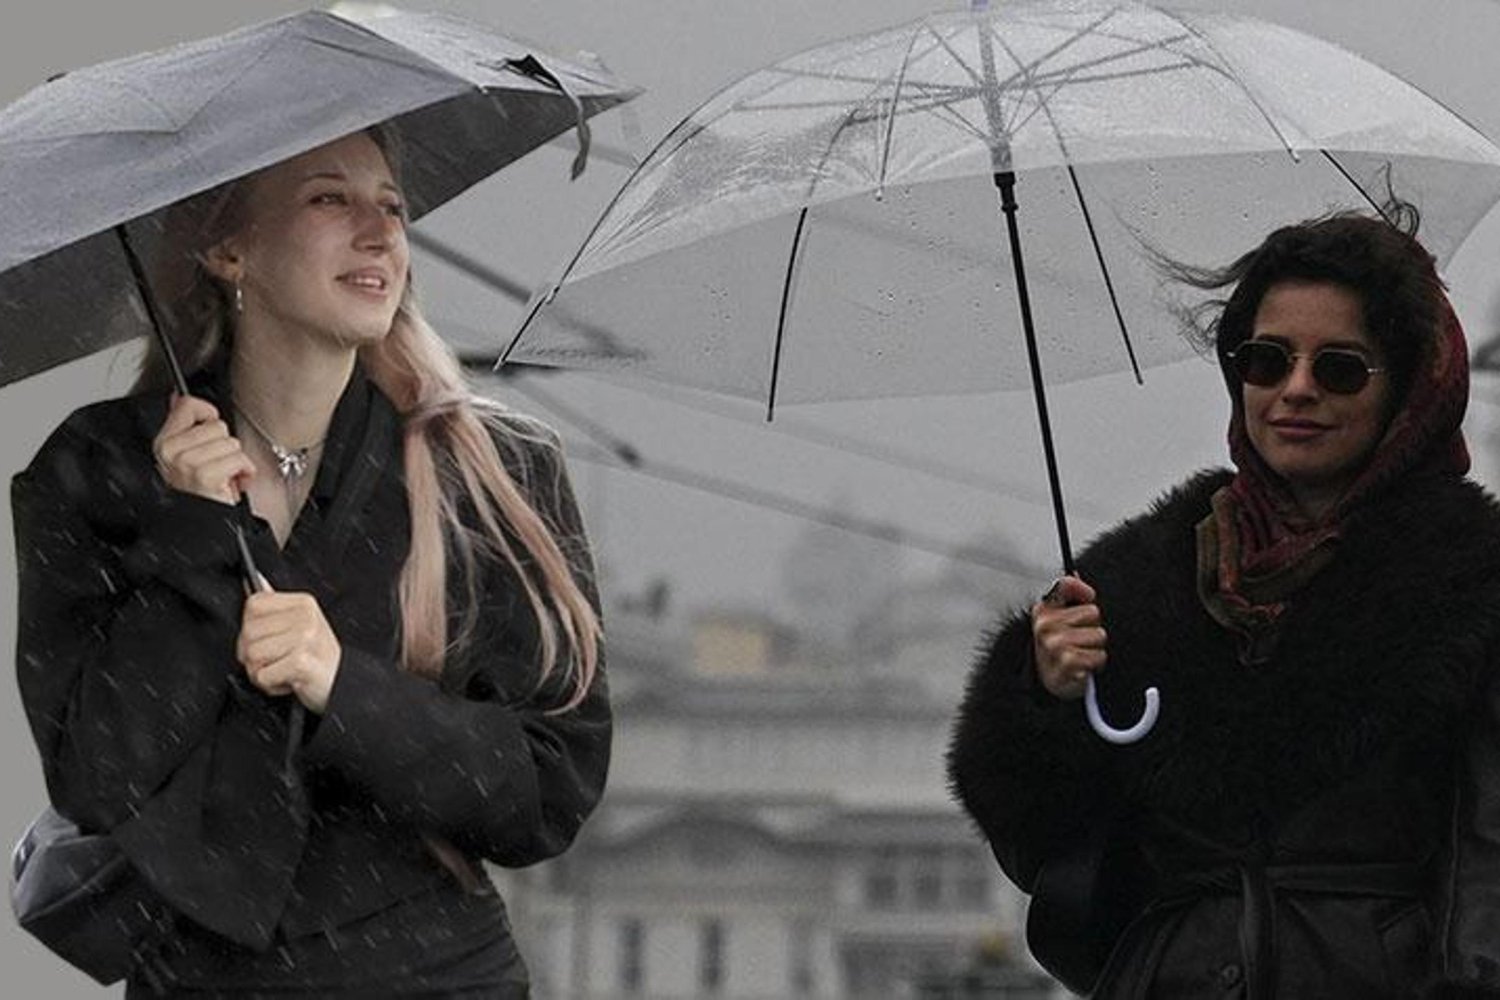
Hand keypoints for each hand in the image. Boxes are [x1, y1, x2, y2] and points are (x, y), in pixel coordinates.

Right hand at [153, 394, 254, 504]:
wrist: (203, 524)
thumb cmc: (198, 492)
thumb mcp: (185, 457)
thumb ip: (183, 425)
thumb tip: (178, 398)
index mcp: (165, 443)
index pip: (187, 404)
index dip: (208, 412)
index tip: (210, 426)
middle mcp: (172, 452)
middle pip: (217, 425)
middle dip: (225, 445)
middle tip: (217, 464)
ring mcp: (188, 463)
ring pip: (231, 442)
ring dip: (235, 461)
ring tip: (224, 475)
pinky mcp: (206, 474)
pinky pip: (238, 459)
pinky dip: (244, 472)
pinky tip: (233, 482)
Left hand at [237, 580, 340, 713]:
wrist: (341, 683)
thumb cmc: (317, 657)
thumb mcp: (301, 625)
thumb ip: (277, 605)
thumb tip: (257, 581)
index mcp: (303, 603)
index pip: (253, 605)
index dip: (251, 627)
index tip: (267, 640)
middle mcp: (305, 617)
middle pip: (248, 632)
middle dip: (253, 654)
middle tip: (276, 660)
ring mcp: (305, 638)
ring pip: (252, 655)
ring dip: (261, 671)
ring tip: (282, 670)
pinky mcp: (301, 662)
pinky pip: (263, 675)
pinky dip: (271, 685)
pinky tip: (288, 680)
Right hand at [1032, 575, 1107, 699]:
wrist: (1049, 681)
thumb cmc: (1058, 647)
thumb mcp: (1058, 619)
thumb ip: (1068, 596)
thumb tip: (1074, 574)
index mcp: (1043, 610)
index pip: (1066, 584)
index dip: (1083, 591)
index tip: (1087, 598)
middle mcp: (1045, 625)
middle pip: (1093, 612)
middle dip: (1092, 627)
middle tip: (1080, 638)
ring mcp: (1055, 644)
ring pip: (1099, 635)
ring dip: (1095, 647)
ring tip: (1081, 653)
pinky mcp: (1067, 662)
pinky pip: (1099, 656)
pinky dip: (1096, 663)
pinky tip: (1083, 666)